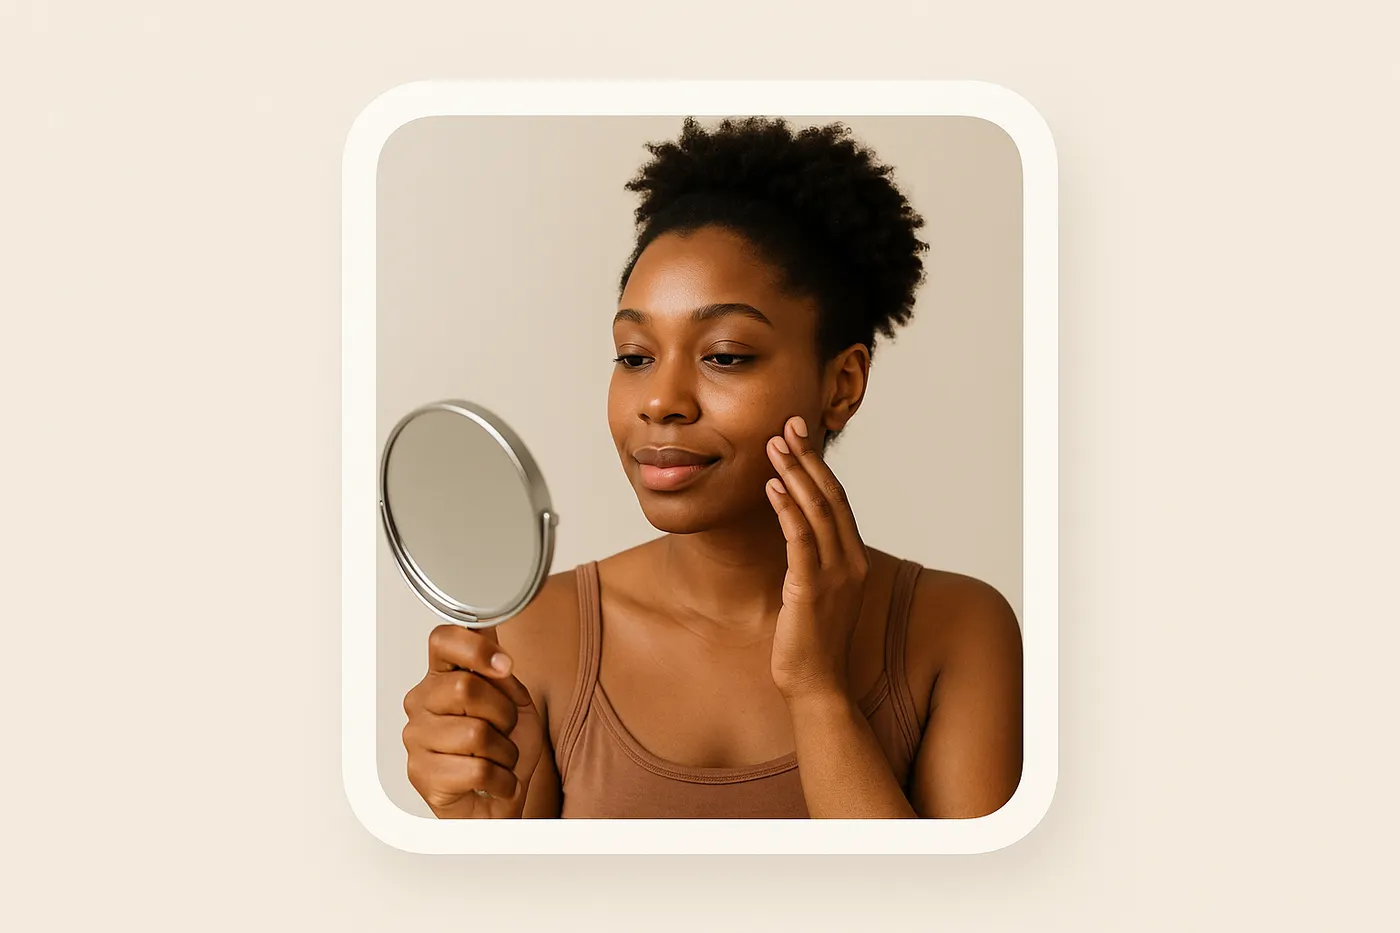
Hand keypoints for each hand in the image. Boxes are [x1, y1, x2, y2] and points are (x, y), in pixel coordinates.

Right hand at [402, 624, 544, 818]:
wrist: (499, 802)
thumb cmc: (502, 751)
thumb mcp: (514, 702)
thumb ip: (500, 671)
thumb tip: (490, 640)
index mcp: (440, 678)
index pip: (442, 641)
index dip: (476, 649)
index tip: (504, 665)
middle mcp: (421, 704)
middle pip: (465, 687)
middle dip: (502, 713)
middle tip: (504, 730)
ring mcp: (416, 739)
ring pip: (475, 733)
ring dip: (505, 751)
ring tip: (499, 758)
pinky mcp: (421, 774)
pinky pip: (477, 770)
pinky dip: (502, 779)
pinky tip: (496, 781)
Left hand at [763, 415, 869, 701]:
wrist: (817, 686)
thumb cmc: (811, 642)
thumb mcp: (816, 592)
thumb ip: (811, 561)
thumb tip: (791, 531)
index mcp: (853, 560)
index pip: (838, 501)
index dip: (819, 466)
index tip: (800, 437)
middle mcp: (850, 562)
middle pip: (831, 496)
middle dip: (808, 458)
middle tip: (787, 425)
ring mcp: (835, 575)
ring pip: (817, 511)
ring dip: (795, 474)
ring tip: (775, 445)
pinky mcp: (811, 589)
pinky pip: (800, 540)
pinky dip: (787, 510)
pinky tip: (771, 487)